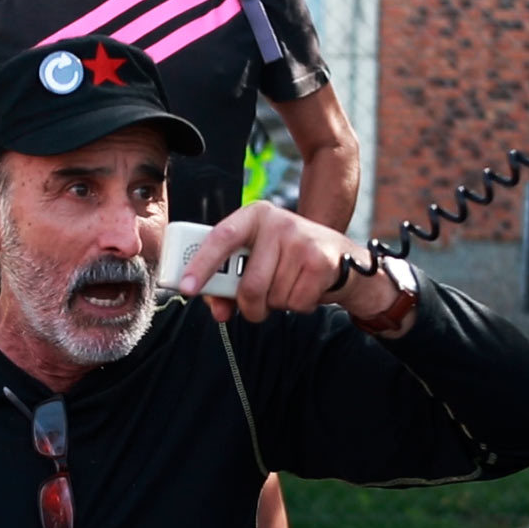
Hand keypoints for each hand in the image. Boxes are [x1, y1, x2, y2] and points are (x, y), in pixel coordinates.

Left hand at [178, 202, 405, 326]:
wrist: (342, 258)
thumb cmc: (287, 262)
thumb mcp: (257, 264)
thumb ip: (230, 287)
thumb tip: (219, 311)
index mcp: (253, 216)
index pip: (220, 238)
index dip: (201, 265)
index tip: (186, 288)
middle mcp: (277, 222)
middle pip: (249, 285)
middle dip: (251, 306)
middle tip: (258, 305)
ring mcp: (301, 239)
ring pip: (273, 297)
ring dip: (278, 304)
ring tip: (290, 285)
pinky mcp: (321, 260)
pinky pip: (296, 303)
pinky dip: (299, 305)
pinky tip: (307, 287)